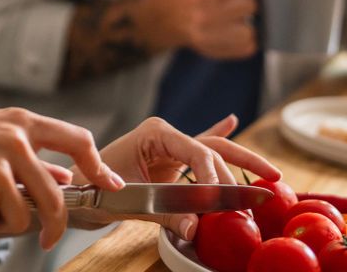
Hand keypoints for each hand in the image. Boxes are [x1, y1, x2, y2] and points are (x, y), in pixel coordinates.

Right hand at [0, 107, 123, 249]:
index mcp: (19, 120)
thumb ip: (27, 151)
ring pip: (25, 216)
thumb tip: (61, 174)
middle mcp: (15, 142)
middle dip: (55, 223)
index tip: (109, 184)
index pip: (77, 139)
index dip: (99, 166)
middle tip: (48, 236)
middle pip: (57, 195)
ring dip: (3, 220)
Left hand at [72, 114, 280, 237]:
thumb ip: (163, 212)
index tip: (226, 202)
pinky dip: (216, 133)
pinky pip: (198, 145)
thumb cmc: (94, 188)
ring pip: (212, 148)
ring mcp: (168, 146)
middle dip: (237, 172)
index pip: (197, 150)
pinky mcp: (169, 159)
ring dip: (241, 159)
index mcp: (155, 133)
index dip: (216, 176)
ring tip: (270, 173)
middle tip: (260, 198)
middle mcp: (165, 135)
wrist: (76, 189)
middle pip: (210, 150)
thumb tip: (195, 226)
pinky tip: (230, 119)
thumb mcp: (127, 201)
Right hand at [169, 0, 258, 58]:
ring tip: (238, 16)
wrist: (172, 16)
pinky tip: (236, 29)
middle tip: (238, 0)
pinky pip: (248, 47)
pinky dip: (247, 39)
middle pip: (250, 6)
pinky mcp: (217, 51)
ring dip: (249, 22)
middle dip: (248, 0)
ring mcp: (208, 36)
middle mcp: (203, 15)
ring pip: (251, 30)